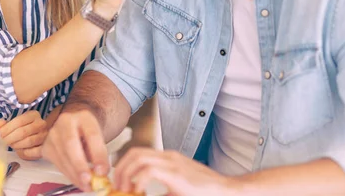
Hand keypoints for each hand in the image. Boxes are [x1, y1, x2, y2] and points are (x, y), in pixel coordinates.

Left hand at [0, 110, 47, 160]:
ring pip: (28, 141)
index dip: (6, 129)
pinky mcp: (45, 146)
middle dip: (9, 138)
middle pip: (23, 132)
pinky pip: (33, 151)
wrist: (35, 137)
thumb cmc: (22, 130)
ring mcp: (44, 135)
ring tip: (11, 145)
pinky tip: (19, 150)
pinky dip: (24, 152)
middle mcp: (41, 123)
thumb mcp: (13, 124)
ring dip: (16, 145)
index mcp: (33, 115)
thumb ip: (4, 124)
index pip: (19, 121)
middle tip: (2, 142)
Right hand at [42, 110, 109, 190]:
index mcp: (84, 116)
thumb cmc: (88, 129)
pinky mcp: (46, 145)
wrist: (74, 120)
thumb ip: (99, 152)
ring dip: (75, 175)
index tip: (103, 171)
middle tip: (89, 180)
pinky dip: (68, 174)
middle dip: (80, 165)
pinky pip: (57, 163)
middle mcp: (65, 121)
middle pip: (71, 144)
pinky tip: (77, 181)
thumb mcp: (98, 135)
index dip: (97, 154)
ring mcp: (53, 133)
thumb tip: (101, 173)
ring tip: (87, 185)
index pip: (92, 135)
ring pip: (62, 156)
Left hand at [114, 148, 240, 195]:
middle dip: (120, 168)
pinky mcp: (177, 174)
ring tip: (125, 189)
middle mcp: (169, 157)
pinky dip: (139, 181)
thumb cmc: (204, 193)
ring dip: (126, 174)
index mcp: (168, 159)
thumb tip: (141, 195)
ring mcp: (173, 163)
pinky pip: (150, 171)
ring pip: (139, 158)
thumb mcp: (177, 191)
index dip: (124, 165)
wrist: (227, 191)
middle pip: (134, 152)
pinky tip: (139, 192)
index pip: (139, 153)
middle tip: (117, 186)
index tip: (118, 181)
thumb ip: (161, 193)